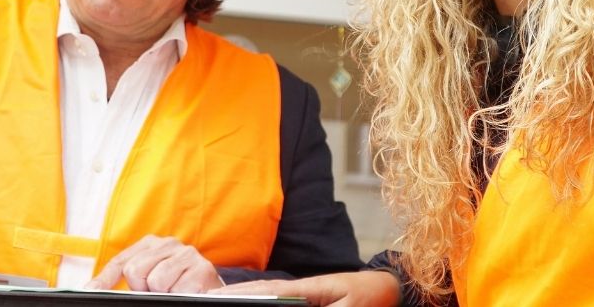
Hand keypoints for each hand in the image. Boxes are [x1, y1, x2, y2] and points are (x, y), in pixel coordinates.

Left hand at [86, 235, 222, 292]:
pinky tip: (186, 290)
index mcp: (151, 244)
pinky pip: (177, 291)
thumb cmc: (176, 284)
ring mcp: (187, 254)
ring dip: (162, 293)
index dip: (103, 279)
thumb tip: (94, 290)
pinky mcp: (202, 268)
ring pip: (156, 281)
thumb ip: (128, 279)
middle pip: (134, 270)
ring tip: (173, 290)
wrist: (211, 291)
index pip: (120, 262)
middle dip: (143, 288)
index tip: (90, 291)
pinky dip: (179, 296)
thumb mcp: (150, 276)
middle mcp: (169, 243)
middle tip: (157, 290)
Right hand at [210, 271, 400, 306]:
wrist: (386, 288)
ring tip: (218, 300)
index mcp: (307, 289)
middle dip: (234, 296)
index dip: (240, 295)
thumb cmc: (370, 297)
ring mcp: (301, 296)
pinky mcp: (306, 302)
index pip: (266, 292)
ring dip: (244, 299)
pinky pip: (276, 302)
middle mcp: (299, 290)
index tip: (217, 297)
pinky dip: (260, 301)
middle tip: (207, 299)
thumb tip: (283, 305)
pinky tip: (248, 303)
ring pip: (265, 297)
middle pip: (259, 293)